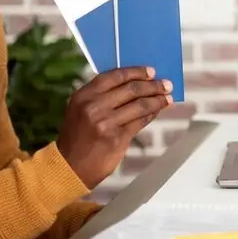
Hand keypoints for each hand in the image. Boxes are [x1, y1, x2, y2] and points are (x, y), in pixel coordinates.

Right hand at [56, 66, 172, 187]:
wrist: (69, 167)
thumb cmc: (77, 137)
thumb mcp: (80, 110)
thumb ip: (101, 96)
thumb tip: (133, 84)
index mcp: (83, 95)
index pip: (114, 76)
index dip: (136, 72)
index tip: (151, 71)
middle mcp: (93, 106)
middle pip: (131, 89)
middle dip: (153, 85)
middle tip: (166, 84)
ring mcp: (106, 122)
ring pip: (140, 105)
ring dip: (157, 100)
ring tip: (167, 98)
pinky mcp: (117, 138)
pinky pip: (140, 121)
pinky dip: (152, 114)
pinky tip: (157, 111)